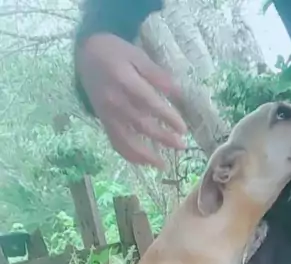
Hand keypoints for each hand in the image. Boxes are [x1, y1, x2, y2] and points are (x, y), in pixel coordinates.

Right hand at [76, 34, 186, 167]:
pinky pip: (116, 143)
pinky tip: (144, 163)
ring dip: (146, 155)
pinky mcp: (104, 122)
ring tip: (163, 165)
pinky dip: (129, 155)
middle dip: (163, 138)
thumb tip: (178, 92)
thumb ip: (157, 74)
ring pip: (128, 140)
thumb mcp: (138, 55)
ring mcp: (108, 114)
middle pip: (142, 125)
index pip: (150, 104)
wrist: (87, 54)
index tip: (183, 129)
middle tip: (181, 146)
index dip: (167, 118)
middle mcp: (115, 101)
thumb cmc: (116, 52)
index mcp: (125, 81)